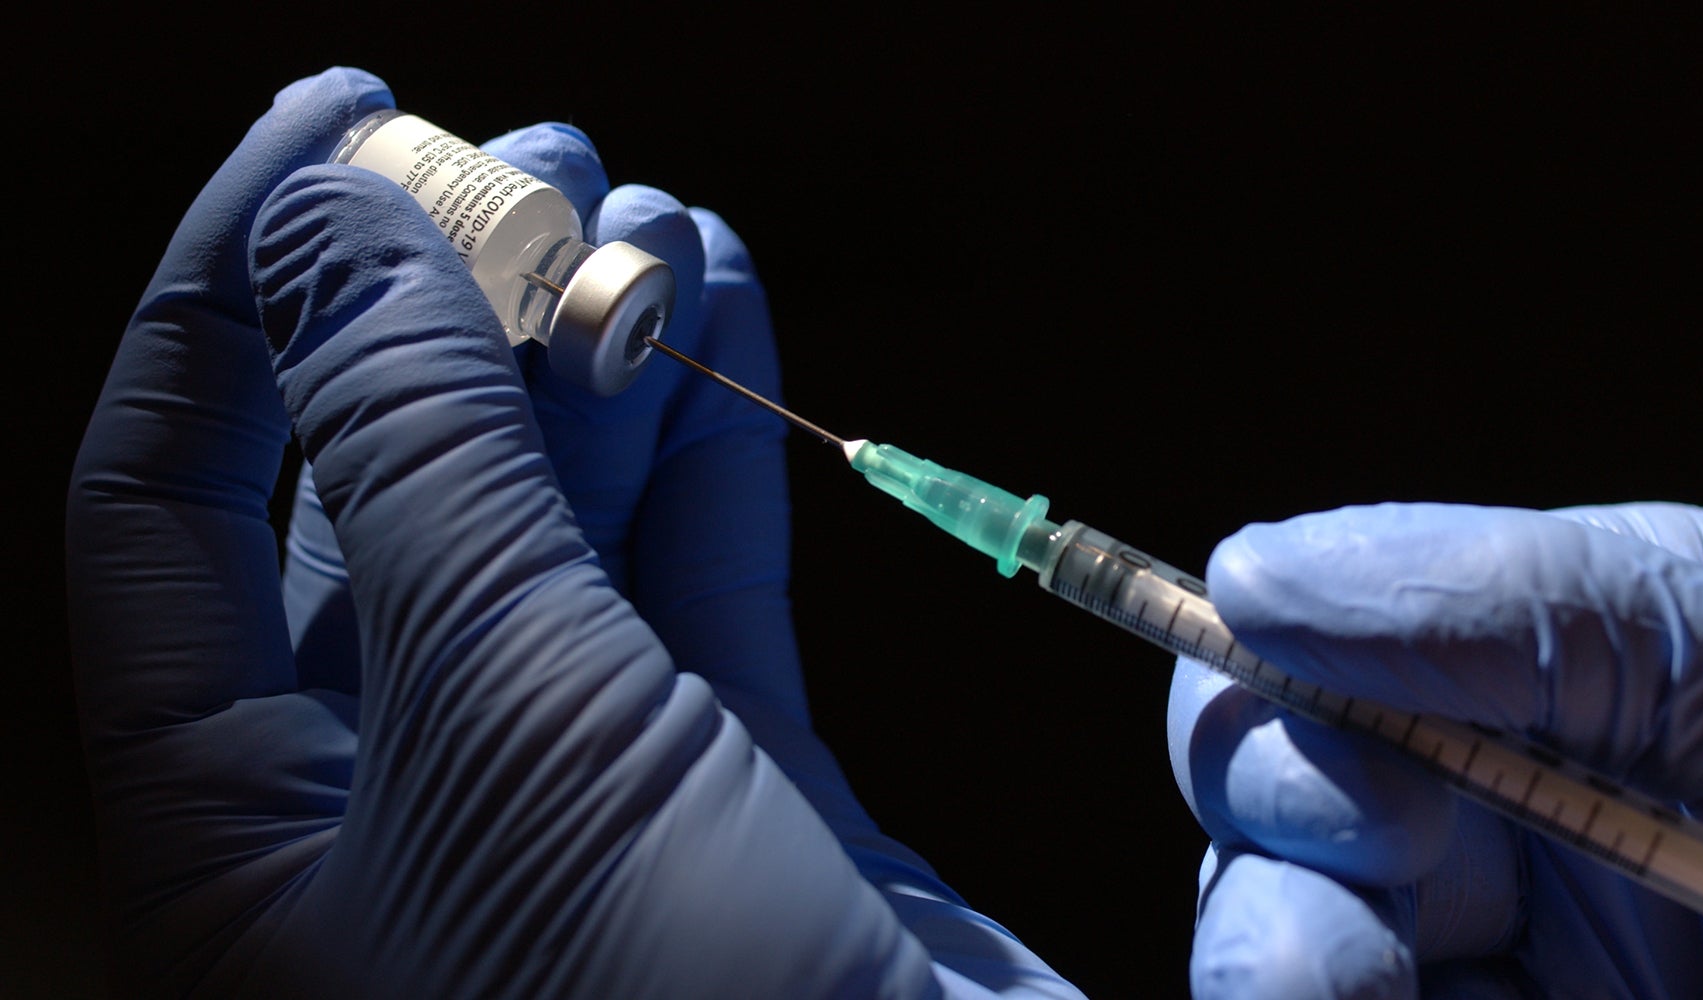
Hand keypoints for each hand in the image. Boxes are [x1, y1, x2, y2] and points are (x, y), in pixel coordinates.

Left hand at [70, 67, 1079, 998]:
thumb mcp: (507, 719)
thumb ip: (418, 461)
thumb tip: (342, 210)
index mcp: (241, 829)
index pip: (167, 507)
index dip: (233, 295)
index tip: (339, 117)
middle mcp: (389, 803)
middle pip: (377, 492)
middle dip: (452, 308)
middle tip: (542, 152)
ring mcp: (573, 791)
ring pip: (556, 523)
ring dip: (598, 355)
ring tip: (656, 209)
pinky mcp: (738, 789)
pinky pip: (699, 579)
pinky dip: (713, 440)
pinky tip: (732, 298)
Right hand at [1167, 502, 1702, 997]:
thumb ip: (1544, 607)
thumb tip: (1260, 572)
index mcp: (1541, 675)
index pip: (1302, 659)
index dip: (1273, 712)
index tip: (1369, 790)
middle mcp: (1498, 824)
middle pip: (1266, 824)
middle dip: (1277, 866)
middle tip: (1369, 918)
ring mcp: (1512, 963)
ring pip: (1286, 960)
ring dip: (1286, 972)